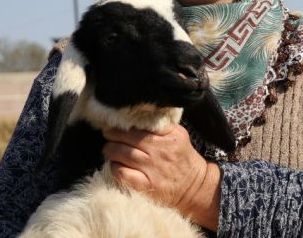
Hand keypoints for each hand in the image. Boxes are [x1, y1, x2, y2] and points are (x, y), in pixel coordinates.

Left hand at [102, 124, 220, 229]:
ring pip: (122, 153)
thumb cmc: (182, 158)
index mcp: (170, 135)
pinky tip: (115, 164)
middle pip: (128, 137)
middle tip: (108, 133)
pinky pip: (122, 173)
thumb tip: (137, 114)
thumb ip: (161, 125)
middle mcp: (161, 150)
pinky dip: (115, 167)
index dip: (125, 121)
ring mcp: (153, 168)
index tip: (117, 121)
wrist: (194, 187)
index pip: (142, 122)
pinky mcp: (147, 184)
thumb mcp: (178, 136)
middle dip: (113, 134)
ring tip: (109, 148)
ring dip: (110, 149)